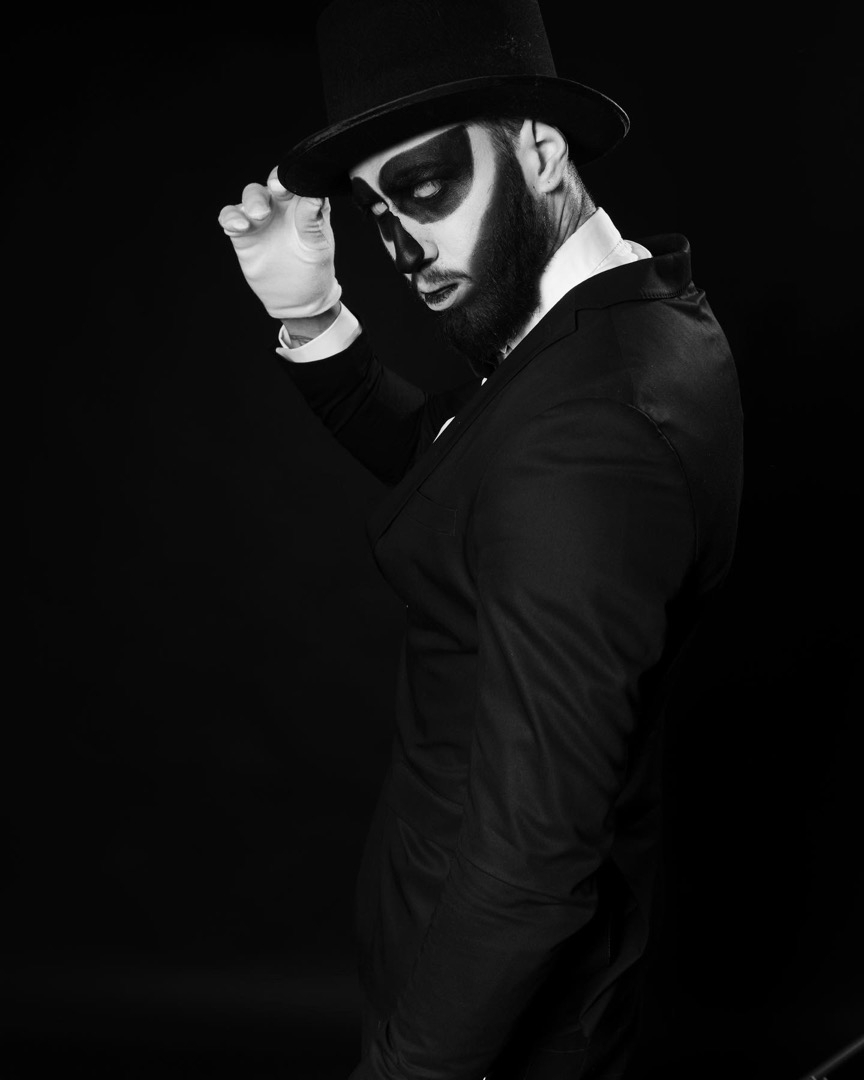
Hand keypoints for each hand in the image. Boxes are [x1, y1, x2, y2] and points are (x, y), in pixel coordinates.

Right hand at [218, 167, 341, 319]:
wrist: (298, 299)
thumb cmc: (313, 268)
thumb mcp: (317, 246)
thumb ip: (312, 220)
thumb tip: (314, 195)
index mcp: (302, 204)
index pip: (293, 182)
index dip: (289, 178)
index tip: (286, 186)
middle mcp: (280, 206)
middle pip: (268, 186)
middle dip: (270, 187)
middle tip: (273, 194)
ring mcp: (260, 219)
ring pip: (249, 198)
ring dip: (251, 202)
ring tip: (257, 217)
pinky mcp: (243, 234)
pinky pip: (230, 218)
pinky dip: (231, 218)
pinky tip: (237, 227)